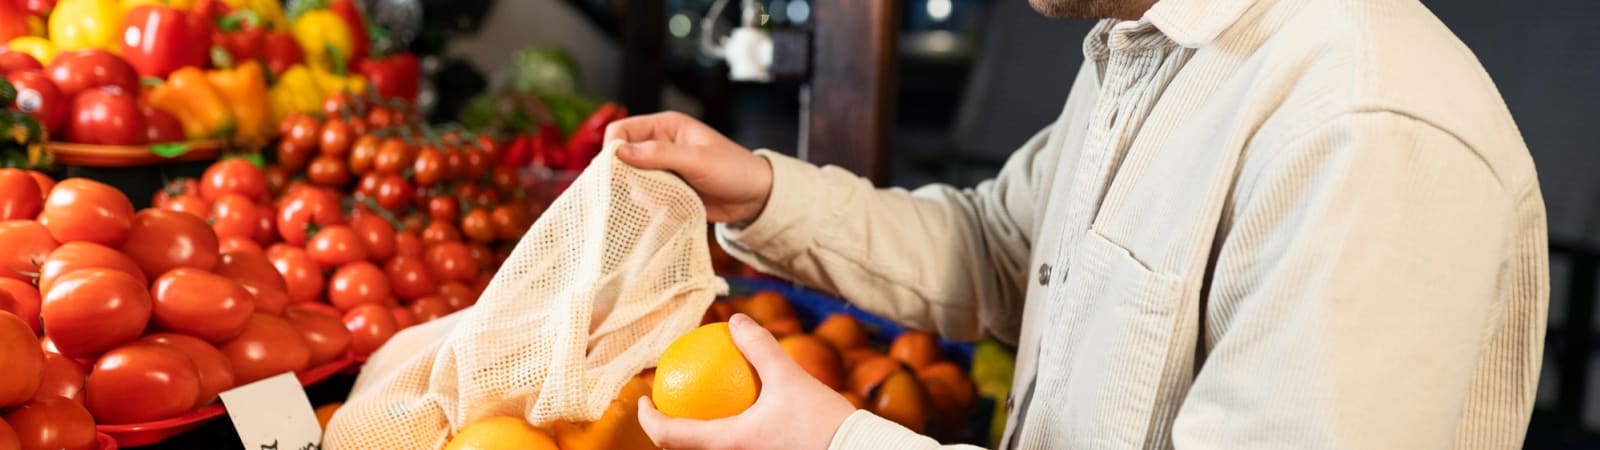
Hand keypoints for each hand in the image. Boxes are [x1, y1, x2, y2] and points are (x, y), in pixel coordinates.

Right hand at [605, 112, 773, 223]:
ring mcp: (662, 169)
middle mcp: (659, 145)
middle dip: (621, 174)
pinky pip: (644, 195)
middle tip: (631, 191)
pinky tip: (656, 210)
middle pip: (622, 156)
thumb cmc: (733, 170)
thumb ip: (659, 154)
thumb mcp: (697, 160)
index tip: (614, 171)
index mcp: (665, 126)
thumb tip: (619, 152)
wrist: (756, 198)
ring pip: (630, 178)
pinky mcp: (666, 189)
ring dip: (634, 191)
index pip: (622, 130)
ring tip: (651, 201)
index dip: (613, 148)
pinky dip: (645, 204)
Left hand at [638, 314, 856, 449]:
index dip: (649, 419)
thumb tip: (735, 320)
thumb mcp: (789, 377)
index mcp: (729, 444)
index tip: (643, 399)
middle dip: (669, 428)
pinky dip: (727, 431)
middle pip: (685, 449)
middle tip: (665, 401)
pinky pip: (736, 447)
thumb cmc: (821, 422)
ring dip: (698, 431)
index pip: (671, 436)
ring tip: (698, 404)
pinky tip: (738, 411)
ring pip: (712, 449)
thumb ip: (759, 346)